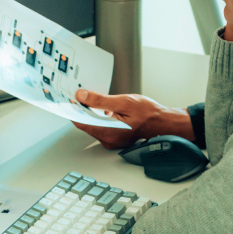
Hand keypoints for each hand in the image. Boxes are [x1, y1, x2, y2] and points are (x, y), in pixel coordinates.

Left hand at [72, 89, 195, 149]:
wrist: (164, 122)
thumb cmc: (149, 113)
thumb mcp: (123, 102)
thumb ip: (100, 100)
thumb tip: (82, 96)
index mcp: (108, 132)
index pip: (80, 122)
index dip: (73, 109)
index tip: (68, 98)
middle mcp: (108, 139)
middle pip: (85, 123)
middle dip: (81, 108)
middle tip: (79, 93)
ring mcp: (111, 140)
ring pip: (92, 124)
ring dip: (90, 111)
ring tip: (90, 97)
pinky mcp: (114, 137)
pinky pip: (100, 126)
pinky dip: (98, 116)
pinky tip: (101, 106)